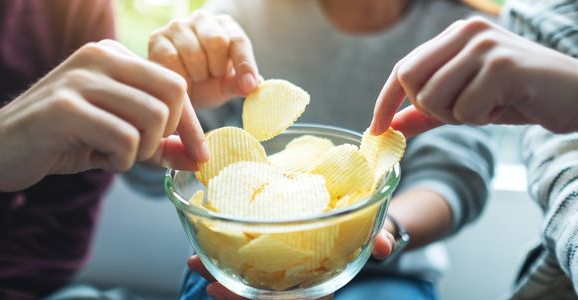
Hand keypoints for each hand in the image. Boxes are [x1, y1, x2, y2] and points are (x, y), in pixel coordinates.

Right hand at [0, 40, 206, 191]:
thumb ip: (160, 144)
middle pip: (172, 94)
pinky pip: (124, 138)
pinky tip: (99, 158)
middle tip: (141, 150)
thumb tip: (199, 159)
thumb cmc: (64, 139)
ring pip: (151, 117)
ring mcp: (80, 79)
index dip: (191, 125)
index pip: (175, 85)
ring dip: (142, 151)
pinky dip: (121, 160)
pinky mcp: (65, 108)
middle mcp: (100, 57)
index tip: (199, 155)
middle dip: (167, 134)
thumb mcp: (119, 138)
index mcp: (114, 56)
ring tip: (116, 155)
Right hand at [149, 11, 260, 107]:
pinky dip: (179, 76)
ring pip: (194, 52)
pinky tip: (180, 77)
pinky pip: (172, 59)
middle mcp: (202, 19)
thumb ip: (240, 85)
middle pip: (217, 40)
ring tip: (195, 77)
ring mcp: (178, 26)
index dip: (245, 64)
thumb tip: (254, 85)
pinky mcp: (157, 38)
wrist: (176, 93)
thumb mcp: (227, 87)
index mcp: (226, 26)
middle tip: (211, 76)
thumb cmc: (207, 85)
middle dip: (216, 67)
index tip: (248, 85)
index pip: (238, 41)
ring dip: (197, 74)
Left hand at [186, 226, 394, 298]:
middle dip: (229, 291)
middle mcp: (299, 284)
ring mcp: (285, 272)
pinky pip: (249, 263)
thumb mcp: (375, 233)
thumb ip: (378, 237)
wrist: (361, 224)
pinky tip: (208, 247)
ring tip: (194, 260)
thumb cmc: (366, 231)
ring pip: (249, 282)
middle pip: (259, 296)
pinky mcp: (276, 255)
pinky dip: (226, 258)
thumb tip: (383, 246)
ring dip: (220, 273)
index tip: (223, 291)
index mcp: (319, 285)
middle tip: (200, 275)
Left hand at [370, 17, 577, 137]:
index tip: (377, 129)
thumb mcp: (465, 102)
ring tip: (488, 105)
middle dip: (430, 108)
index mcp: (454, 35)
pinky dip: (480, 118)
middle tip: (464, 110)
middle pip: (410, 80)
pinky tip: (504, 106)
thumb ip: (427, 111)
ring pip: (433, 97)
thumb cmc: (518, 96)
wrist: (576, 96)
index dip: (385, 100)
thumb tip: (391, 124)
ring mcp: (483, 46)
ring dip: (457, 115)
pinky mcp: (501, 66)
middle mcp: (466, 32)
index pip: (403, 68)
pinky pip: (463, 110)